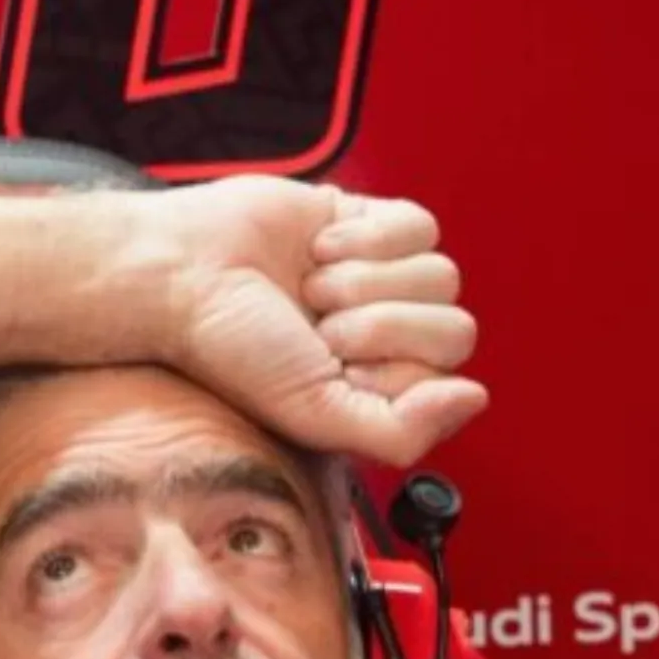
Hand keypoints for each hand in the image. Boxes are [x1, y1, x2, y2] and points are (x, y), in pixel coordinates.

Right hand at [130, 176, 486, 466]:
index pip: (443, 383)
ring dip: (365, 281)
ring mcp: (383, 283)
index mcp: (375, 393)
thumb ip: (397, 433)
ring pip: (442, 277)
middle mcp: (386, 342)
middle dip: (378, 326)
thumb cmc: (232, 350)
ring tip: (312, 288)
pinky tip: (320, 249)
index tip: (330, 368)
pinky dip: (368, 237)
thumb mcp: (314, 415)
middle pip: (454, 330)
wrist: (186, 275)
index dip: (389, 371)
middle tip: (317, 327)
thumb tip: (473, 398)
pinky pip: (422, 227)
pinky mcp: (374, 225)